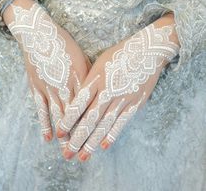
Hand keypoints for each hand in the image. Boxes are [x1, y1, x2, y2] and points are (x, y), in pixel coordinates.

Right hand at [3, 0, 90, 145]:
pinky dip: (44, 124)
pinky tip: (48, 138)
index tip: (98, 140)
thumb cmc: (64, 43)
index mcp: (79, 79)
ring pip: (58, 117)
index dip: (92, 125)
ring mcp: (49, 89)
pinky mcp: (36, 88)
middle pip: (74, 116)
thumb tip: (96, 93)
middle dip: (79, 136)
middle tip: (83, 155)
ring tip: (67, 153)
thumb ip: (89, 77)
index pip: (88, 107)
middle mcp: (65, 87)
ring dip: (63, 136)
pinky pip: (41, 109)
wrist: (39, 34)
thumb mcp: (82, 58)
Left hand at [57, 14, 179, 160]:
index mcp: (96, 79)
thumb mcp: (100, 63)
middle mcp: (107, 91)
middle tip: (67, 154)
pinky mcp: (135, 103)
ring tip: (83, 157)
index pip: (78, 104)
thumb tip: (78, 100)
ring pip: (104, 124)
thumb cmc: (120, 54)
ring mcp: (122, 98)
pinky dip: (112, 135)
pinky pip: (121, 122)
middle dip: (77, 138)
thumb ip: (90, 81)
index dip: (68, 120)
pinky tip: (104, 146)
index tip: (59, 133)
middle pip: (89, 119)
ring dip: (92, 142)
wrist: (147, 50)